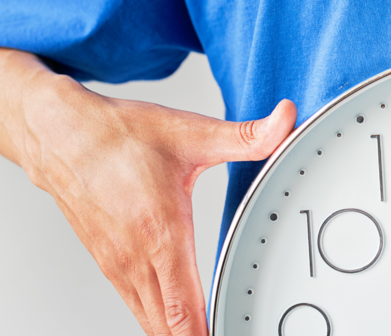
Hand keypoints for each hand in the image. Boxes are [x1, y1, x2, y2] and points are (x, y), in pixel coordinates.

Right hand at [2, 52, 296, 335]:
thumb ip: (246, 135)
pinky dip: (158, 320)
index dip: (205, 332)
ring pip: (149, 320)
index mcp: (160, 233)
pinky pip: (136, 306)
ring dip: (177, 332)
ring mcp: (118, 264)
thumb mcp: (192, 132)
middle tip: (231, 328)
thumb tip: (285, 120)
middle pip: (167, 326)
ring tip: (209, 331)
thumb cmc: (119, 136)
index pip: (183, 307)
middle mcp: (135, 257)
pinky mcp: (109, 263)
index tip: (229, 332)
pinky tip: (175, 323)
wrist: (61, 135)